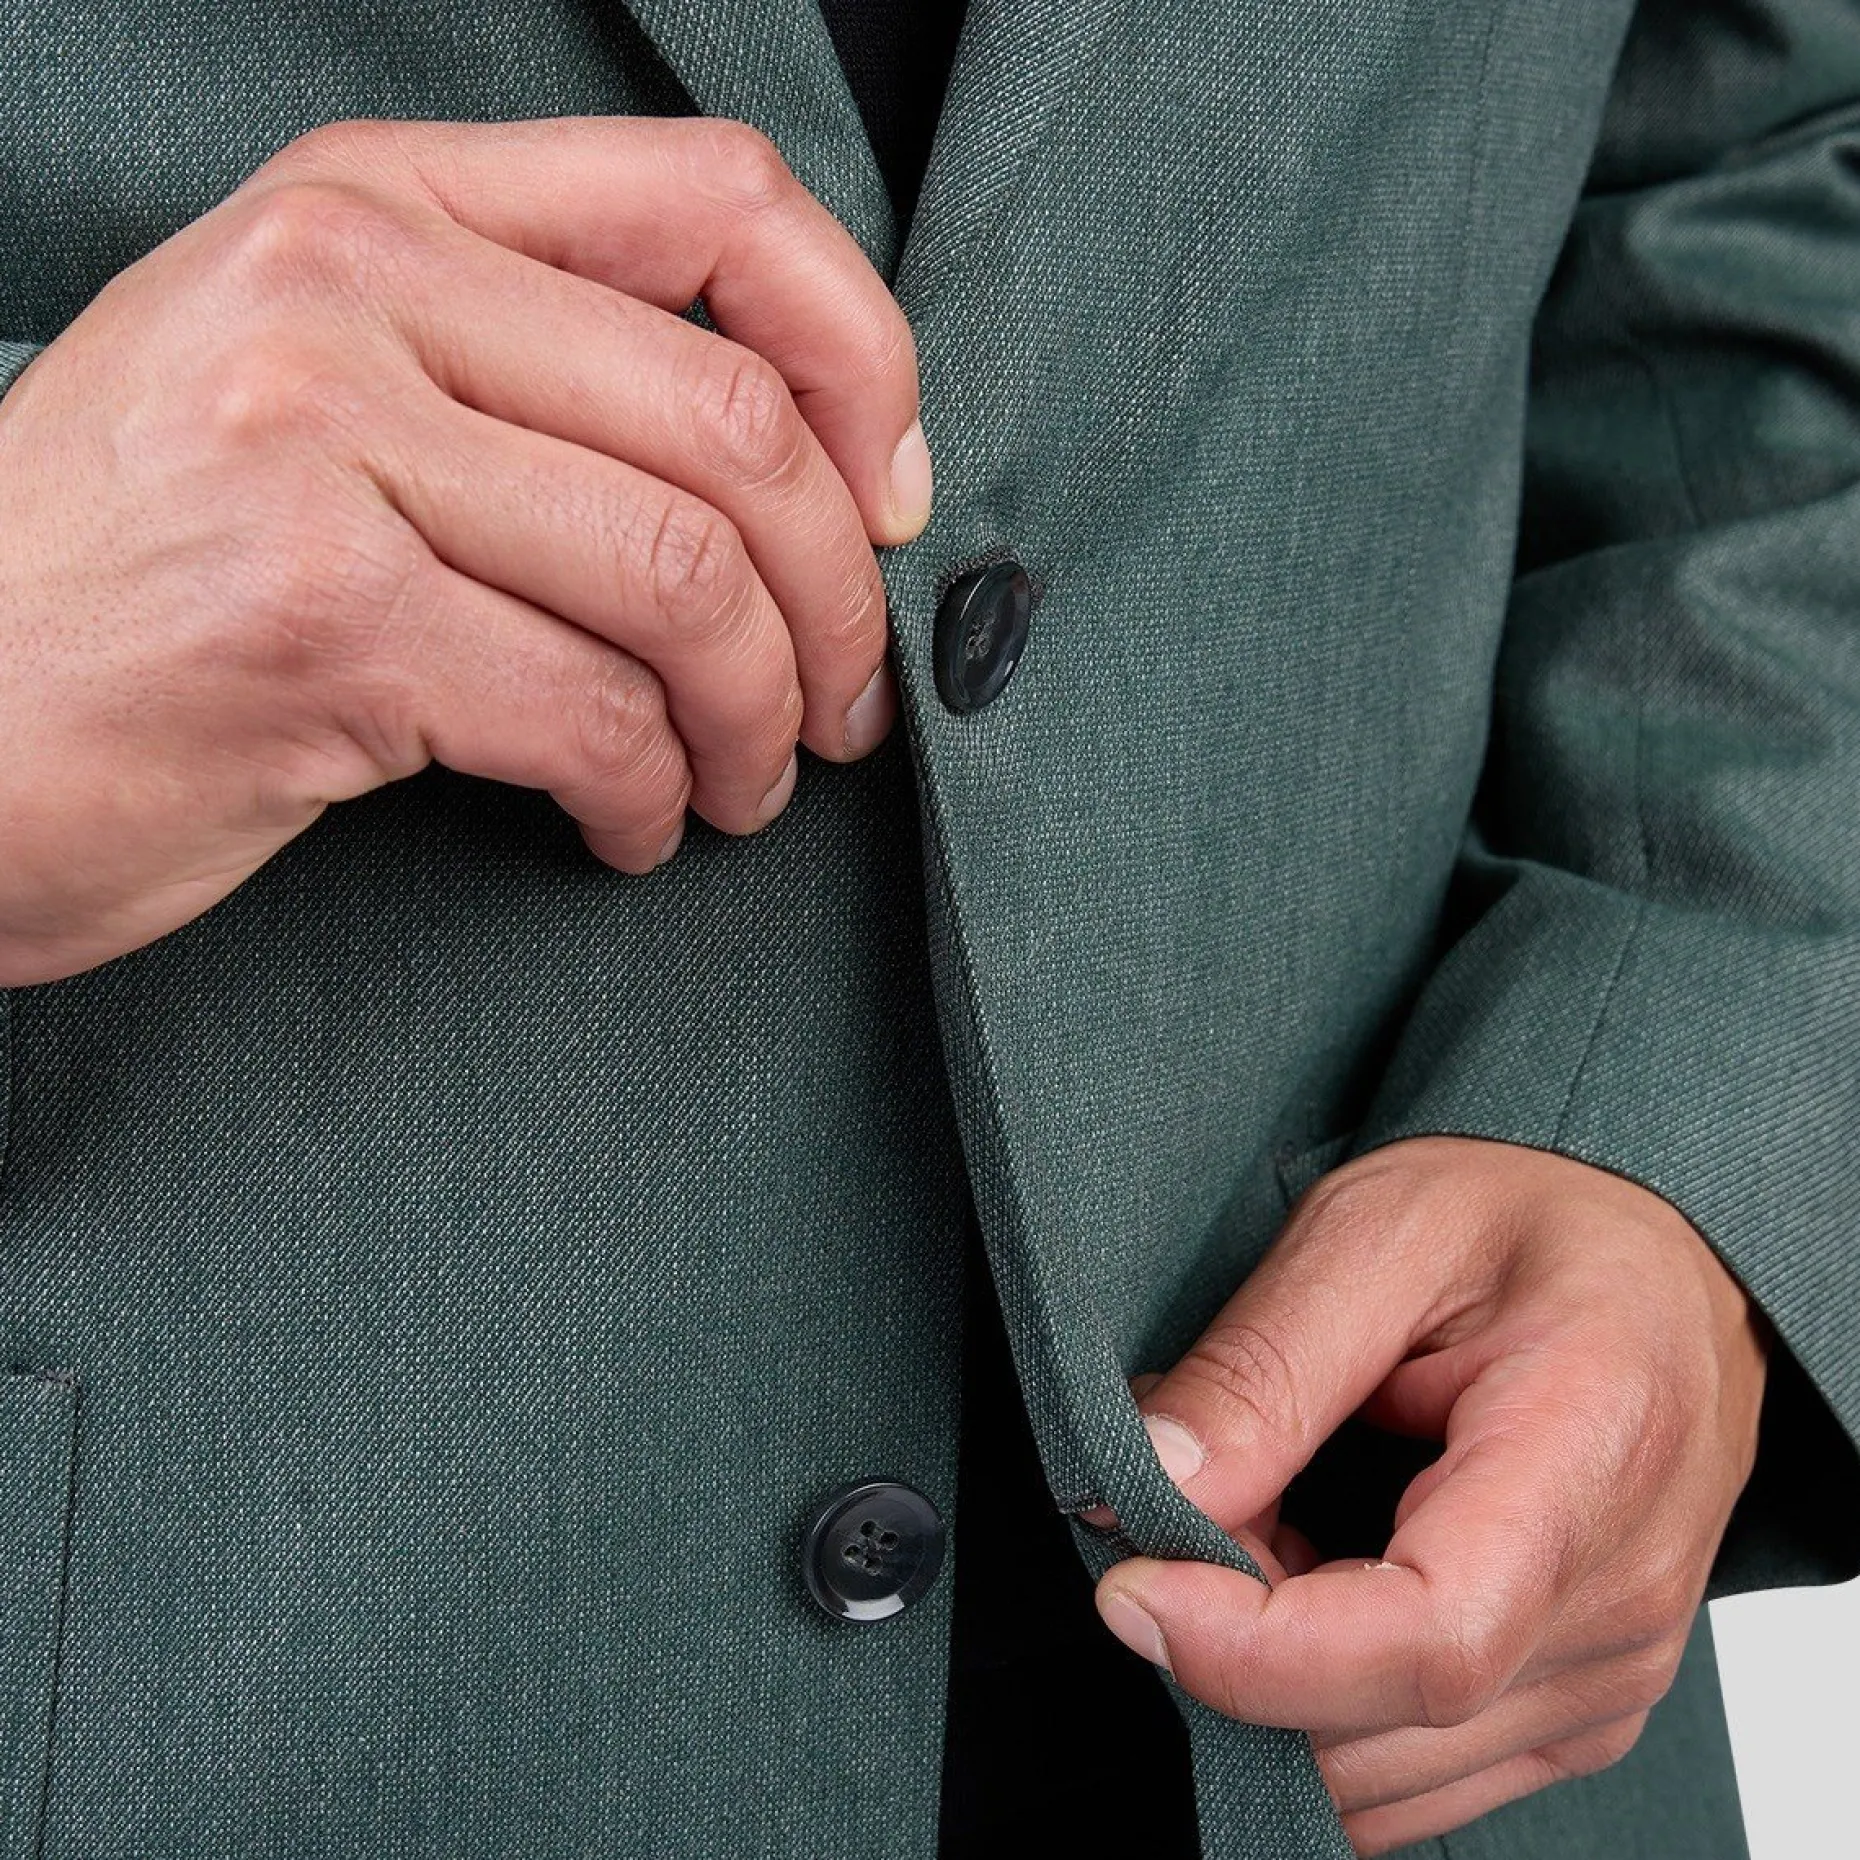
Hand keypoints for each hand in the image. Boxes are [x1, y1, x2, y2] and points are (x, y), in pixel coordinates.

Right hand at [0, 116, 930, 984]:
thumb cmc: (140, 568)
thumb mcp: (318, 392)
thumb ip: (527, 373)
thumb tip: (796, 470)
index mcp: (382, 202)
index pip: (723, 202)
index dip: (864, 361)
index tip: (889, 505)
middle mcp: (353, 290)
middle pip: (736, 427)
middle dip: (839, 602)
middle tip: (844, 706)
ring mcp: (321, 445)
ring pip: (685, 583)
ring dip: (757, 719)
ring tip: (741, 786)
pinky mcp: (317, 621)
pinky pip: (592, 715)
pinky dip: (650, 796)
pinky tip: (628, 827)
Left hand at [1093, 1136, 1768, 1854]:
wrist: (1654, 1266)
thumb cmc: (1529, 1224)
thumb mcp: (1377, 1231)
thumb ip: (1265, 1367)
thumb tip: (1153, 1484)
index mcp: (1589, 1456)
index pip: (1427, 1639)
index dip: (1254, 1649)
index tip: (1132, 1584)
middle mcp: (1620, 1602)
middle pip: (1382, 1725)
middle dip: (1232, 1640)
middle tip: (1177, 1500)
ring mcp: (1606, 1674)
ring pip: (1380, 1775)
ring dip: (1268, 1674)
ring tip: (1252, 1516)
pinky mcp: (1573, 1709)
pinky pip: (1410, 1772)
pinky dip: (1316, 1702)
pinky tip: (1302, 1575)